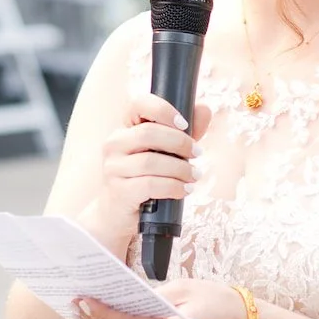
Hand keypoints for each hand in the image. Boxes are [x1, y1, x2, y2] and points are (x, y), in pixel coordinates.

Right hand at [81, 92, 211, 258]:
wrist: (120, 214)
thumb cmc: (145, 179)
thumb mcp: (164, 153)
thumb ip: (183, 133)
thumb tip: (204, 109)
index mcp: (125, 128)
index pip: (139, 104)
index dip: (163, 110)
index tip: (184, 124)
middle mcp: (114, 144)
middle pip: (148, 133)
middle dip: (180, 143)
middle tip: (197, 153)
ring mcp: (113, 168)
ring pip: (151, 161)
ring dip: (180, 169)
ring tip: (194, 175)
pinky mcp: (119, 191)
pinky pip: (150, 185)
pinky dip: (173, 187)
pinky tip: (184, 190)